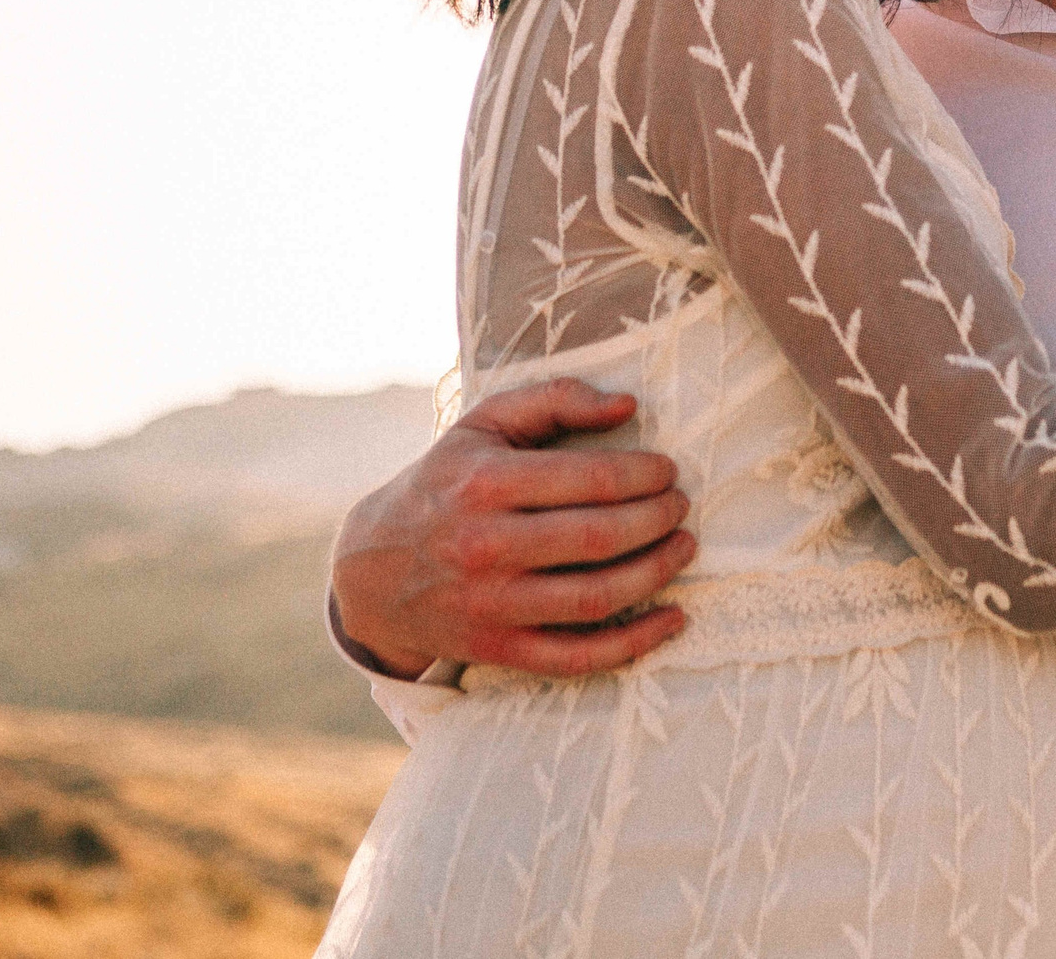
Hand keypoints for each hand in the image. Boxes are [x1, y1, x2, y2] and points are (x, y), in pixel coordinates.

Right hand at [328, 379, 697, 680]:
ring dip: (656, 573)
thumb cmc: (444, 484)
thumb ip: (554, 400)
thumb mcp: (483, 425)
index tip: (667, 471)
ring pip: (596, 598)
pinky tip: (673, 618)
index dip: (644, 476)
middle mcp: (486, 547)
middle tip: (681, 506)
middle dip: (658, 520)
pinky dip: (635, 643)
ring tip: (683, 547)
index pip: (589, 480)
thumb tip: (628, 406)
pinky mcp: (498, 649)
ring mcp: (492, 604)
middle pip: (599, 538)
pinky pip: (578, 656)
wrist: (371, 572)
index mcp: (486, 484)